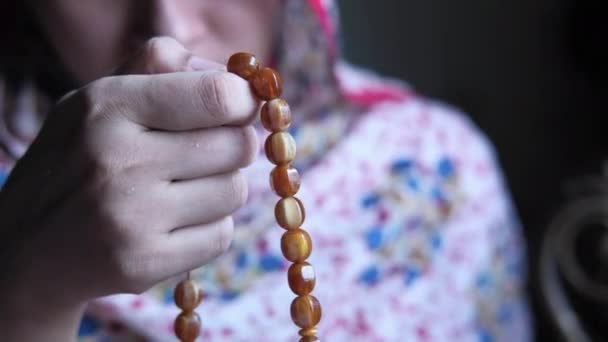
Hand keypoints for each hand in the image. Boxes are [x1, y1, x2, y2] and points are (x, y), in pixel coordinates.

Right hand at [0, 37, 257, 339]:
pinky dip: (209, 228)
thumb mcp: (100, 98)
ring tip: (183, 190)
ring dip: (222, 189)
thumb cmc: (79, 160)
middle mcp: (119, 160)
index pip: (219, 96)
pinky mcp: (143, 263)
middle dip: (233, 146)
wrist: (29, 247)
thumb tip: (236, 79)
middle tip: (207, 152)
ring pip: (236, 191)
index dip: (243, 102)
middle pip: (238, 145)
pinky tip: (174, 224)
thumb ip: (160, 68)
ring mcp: (131, 217)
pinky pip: (221, 235)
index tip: (237, 108)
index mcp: (109, 106)